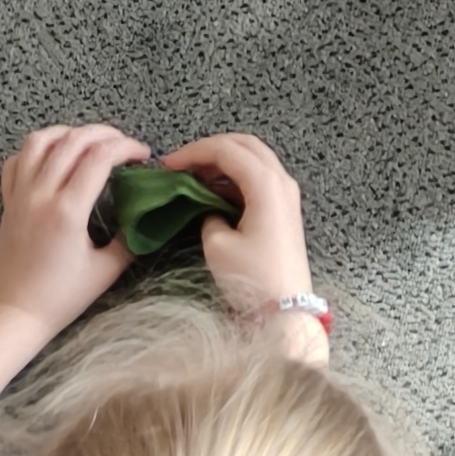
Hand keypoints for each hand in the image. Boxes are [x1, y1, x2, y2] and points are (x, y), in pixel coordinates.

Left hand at [0, 121, 159, 341]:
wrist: (13, 316)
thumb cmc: (58, 299)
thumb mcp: (104, 272)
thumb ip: (129, 240)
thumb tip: (146, 218)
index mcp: (67, 211)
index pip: (100, 157)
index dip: (126, 147)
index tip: (142, 155)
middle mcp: (41, 195)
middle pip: (72, 140)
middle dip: (104, 133)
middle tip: (123, 145)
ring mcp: (20, 196)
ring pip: (39, 140)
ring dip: (67, 133)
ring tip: (88, 142)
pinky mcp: (7, 203)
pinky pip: (16, 161)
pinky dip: (35, 150)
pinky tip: (51, 159)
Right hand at [160, 127, 319, 340]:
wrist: (286, 311)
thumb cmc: (253, 278)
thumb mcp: (218, 245)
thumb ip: (208, 215)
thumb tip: (209, 209)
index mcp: (266, 183)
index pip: (226, 149)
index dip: (193, 152)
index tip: (168, 165)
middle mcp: (281, 181)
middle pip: (244, 144)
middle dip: (210, 148)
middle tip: (182, 163)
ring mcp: (286, 195)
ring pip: (253, 159)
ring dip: (223, 161)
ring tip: (193, 176)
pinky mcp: (284, 211)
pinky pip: (258, 179)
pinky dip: (234, 178)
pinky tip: (213, 192)